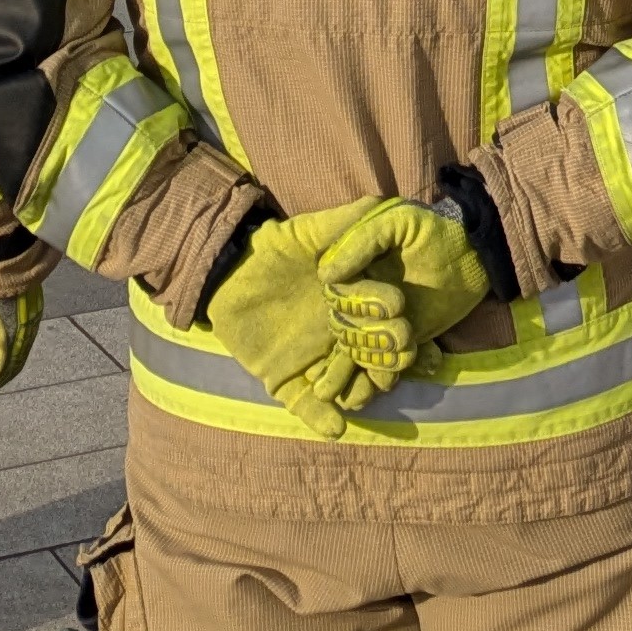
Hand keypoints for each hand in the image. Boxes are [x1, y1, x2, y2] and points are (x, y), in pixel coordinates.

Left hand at [203, 206, 411, 438]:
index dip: (390, 327)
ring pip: (340, 384)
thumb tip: (377, 203)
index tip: (407, 333)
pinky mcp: (284, 379)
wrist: (224, 275)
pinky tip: (335, 427)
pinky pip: (304, 403)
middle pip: (364, 357)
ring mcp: (311, 360)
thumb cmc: (269, 250)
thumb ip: (339, 223)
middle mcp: (336, 336)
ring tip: (360, 402)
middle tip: (389, 376)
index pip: (377, 321)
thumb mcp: (305, 233)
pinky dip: (319, 417)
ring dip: (352, 394)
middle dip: (378, 367)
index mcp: (348, 304)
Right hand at [315, 198, 496, 381]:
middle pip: (343, 326)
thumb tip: (326, 275)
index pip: (336, 294)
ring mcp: (374, 321)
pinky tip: (397, 373)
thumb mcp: (397, 221)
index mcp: (349, 266)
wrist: (473, 253)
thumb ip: (361, 240)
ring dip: (375, 358)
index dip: (358, 304)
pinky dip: (384, 372)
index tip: (395, 304)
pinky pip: (378, 363)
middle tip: (405, 332)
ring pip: (355, 349)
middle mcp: (356, 295)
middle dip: (369, 336)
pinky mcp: (394, 340)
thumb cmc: (433, 230)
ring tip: (404, 355)